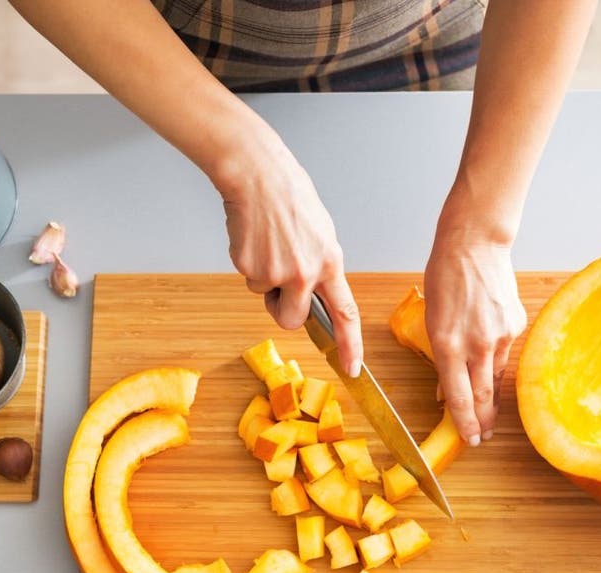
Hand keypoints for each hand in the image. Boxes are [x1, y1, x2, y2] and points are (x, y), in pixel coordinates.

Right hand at [216, 140, 362, 376]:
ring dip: (264, 279)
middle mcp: (305, 273)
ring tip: (268, 244)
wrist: (258, 176)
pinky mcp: (250, 268)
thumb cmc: (289, 197)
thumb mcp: (320, 233)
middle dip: (283, 310)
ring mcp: (276, 273)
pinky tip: (253, 238)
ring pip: (266, 296)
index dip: (350, 344)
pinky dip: (248, 262)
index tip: (351, 367)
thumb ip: (320, 266)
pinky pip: (249, 279)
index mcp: (329, 263)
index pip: (345, 313)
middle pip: (293, 319)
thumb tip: (313, 291)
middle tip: (278, 285)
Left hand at [424, 229, 526, 445]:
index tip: (470, 440)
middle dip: (483, 421)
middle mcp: (476, 344)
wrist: (475, 245)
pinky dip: (495, 361)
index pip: (458, 396)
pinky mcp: (515, 325)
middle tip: (483, 437)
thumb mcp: (431, 319)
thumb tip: (446, 387)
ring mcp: (500, 336)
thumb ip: (441, 355)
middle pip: (482, 395)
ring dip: (490, 396)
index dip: (464, 423)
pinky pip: (504, 352)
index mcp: (448, 344)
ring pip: (495, 375)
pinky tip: (490, 359)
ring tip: (488, 413)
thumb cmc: (444, 277)